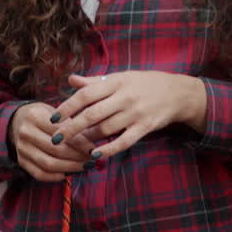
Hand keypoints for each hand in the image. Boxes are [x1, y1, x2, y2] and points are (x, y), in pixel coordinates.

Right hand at [9, 102, 95, 181]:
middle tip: (91, 161)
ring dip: (69, 168)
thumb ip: (73, 128)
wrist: (21, 121)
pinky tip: (68, 173)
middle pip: (55, 150)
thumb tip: (93, 148)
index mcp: (34, 115)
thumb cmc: (46, 117)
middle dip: (76, 158)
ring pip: (48, 164)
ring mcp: (21, 148)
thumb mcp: (58, 115)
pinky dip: (55, 176)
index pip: (61, 133)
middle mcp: (25, 132)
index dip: (80, 144)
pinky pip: (39, 174)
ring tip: (83, 167)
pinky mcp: (21, 161)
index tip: (93, 150)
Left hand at [49, 71, 207, 161]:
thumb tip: (70, 80)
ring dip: (87, 139)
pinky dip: (108, 150)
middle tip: (56, 138)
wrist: (178, 92)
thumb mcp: (121, 77)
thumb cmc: (144, 84)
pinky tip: (95, 155)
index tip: (53, 118)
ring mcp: (136, 113)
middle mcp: (125, 97)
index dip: (67, 107)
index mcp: (116, 82)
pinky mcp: (145, 127)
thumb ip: (95, 81)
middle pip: (92, 114)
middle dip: (71, 127)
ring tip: (73, 146)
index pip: (85, 94)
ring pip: (105, 129)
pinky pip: (123, 142)